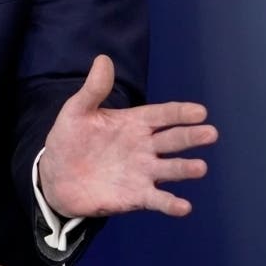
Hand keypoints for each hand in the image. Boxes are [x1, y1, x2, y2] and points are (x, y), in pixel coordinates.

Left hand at [38, 54, 217, 219]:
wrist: (55, 175)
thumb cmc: (70, 138)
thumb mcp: (77, 111)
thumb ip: (94, 89)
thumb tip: (103, 59)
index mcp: (133, 123)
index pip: (162, 115)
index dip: (180, 113)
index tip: (200, 111)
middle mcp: (144, 147)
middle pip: (172, 140)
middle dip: (191, 136)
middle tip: (210, 133)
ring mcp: (143, 172)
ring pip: (170, 169)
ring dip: (185, 169)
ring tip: (200, 167)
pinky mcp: (137, 196)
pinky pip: (158, 200)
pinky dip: (171, 204)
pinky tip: (183, 206)